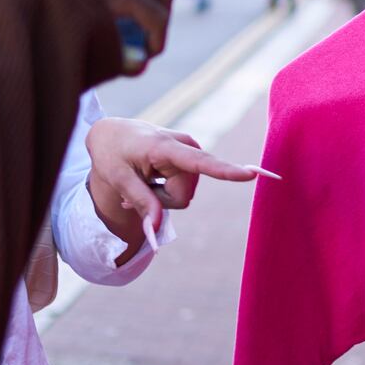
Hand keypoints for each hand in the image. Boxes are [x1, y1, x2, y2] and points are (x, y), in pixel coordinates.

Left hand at [84, 116, 260, 262]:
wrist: (112, 134)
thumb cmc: (112, 154)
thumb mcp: (118, 180)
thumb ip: (141, 203)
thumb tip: (156, 230)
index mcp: (165, 147)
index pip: (200, 162)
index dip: (227, 171)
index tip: (253, 174)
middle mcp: (186, 146)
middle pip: (184, 196)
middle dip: (162, 201)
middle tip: (137, 187)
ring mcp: (191, 152)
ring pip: (185, 195)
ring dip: (163, 195)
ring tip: (143, 179)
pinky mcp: (193, 157)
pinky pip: (185, 189)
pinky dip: (166, 191)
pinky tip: (150, 179)